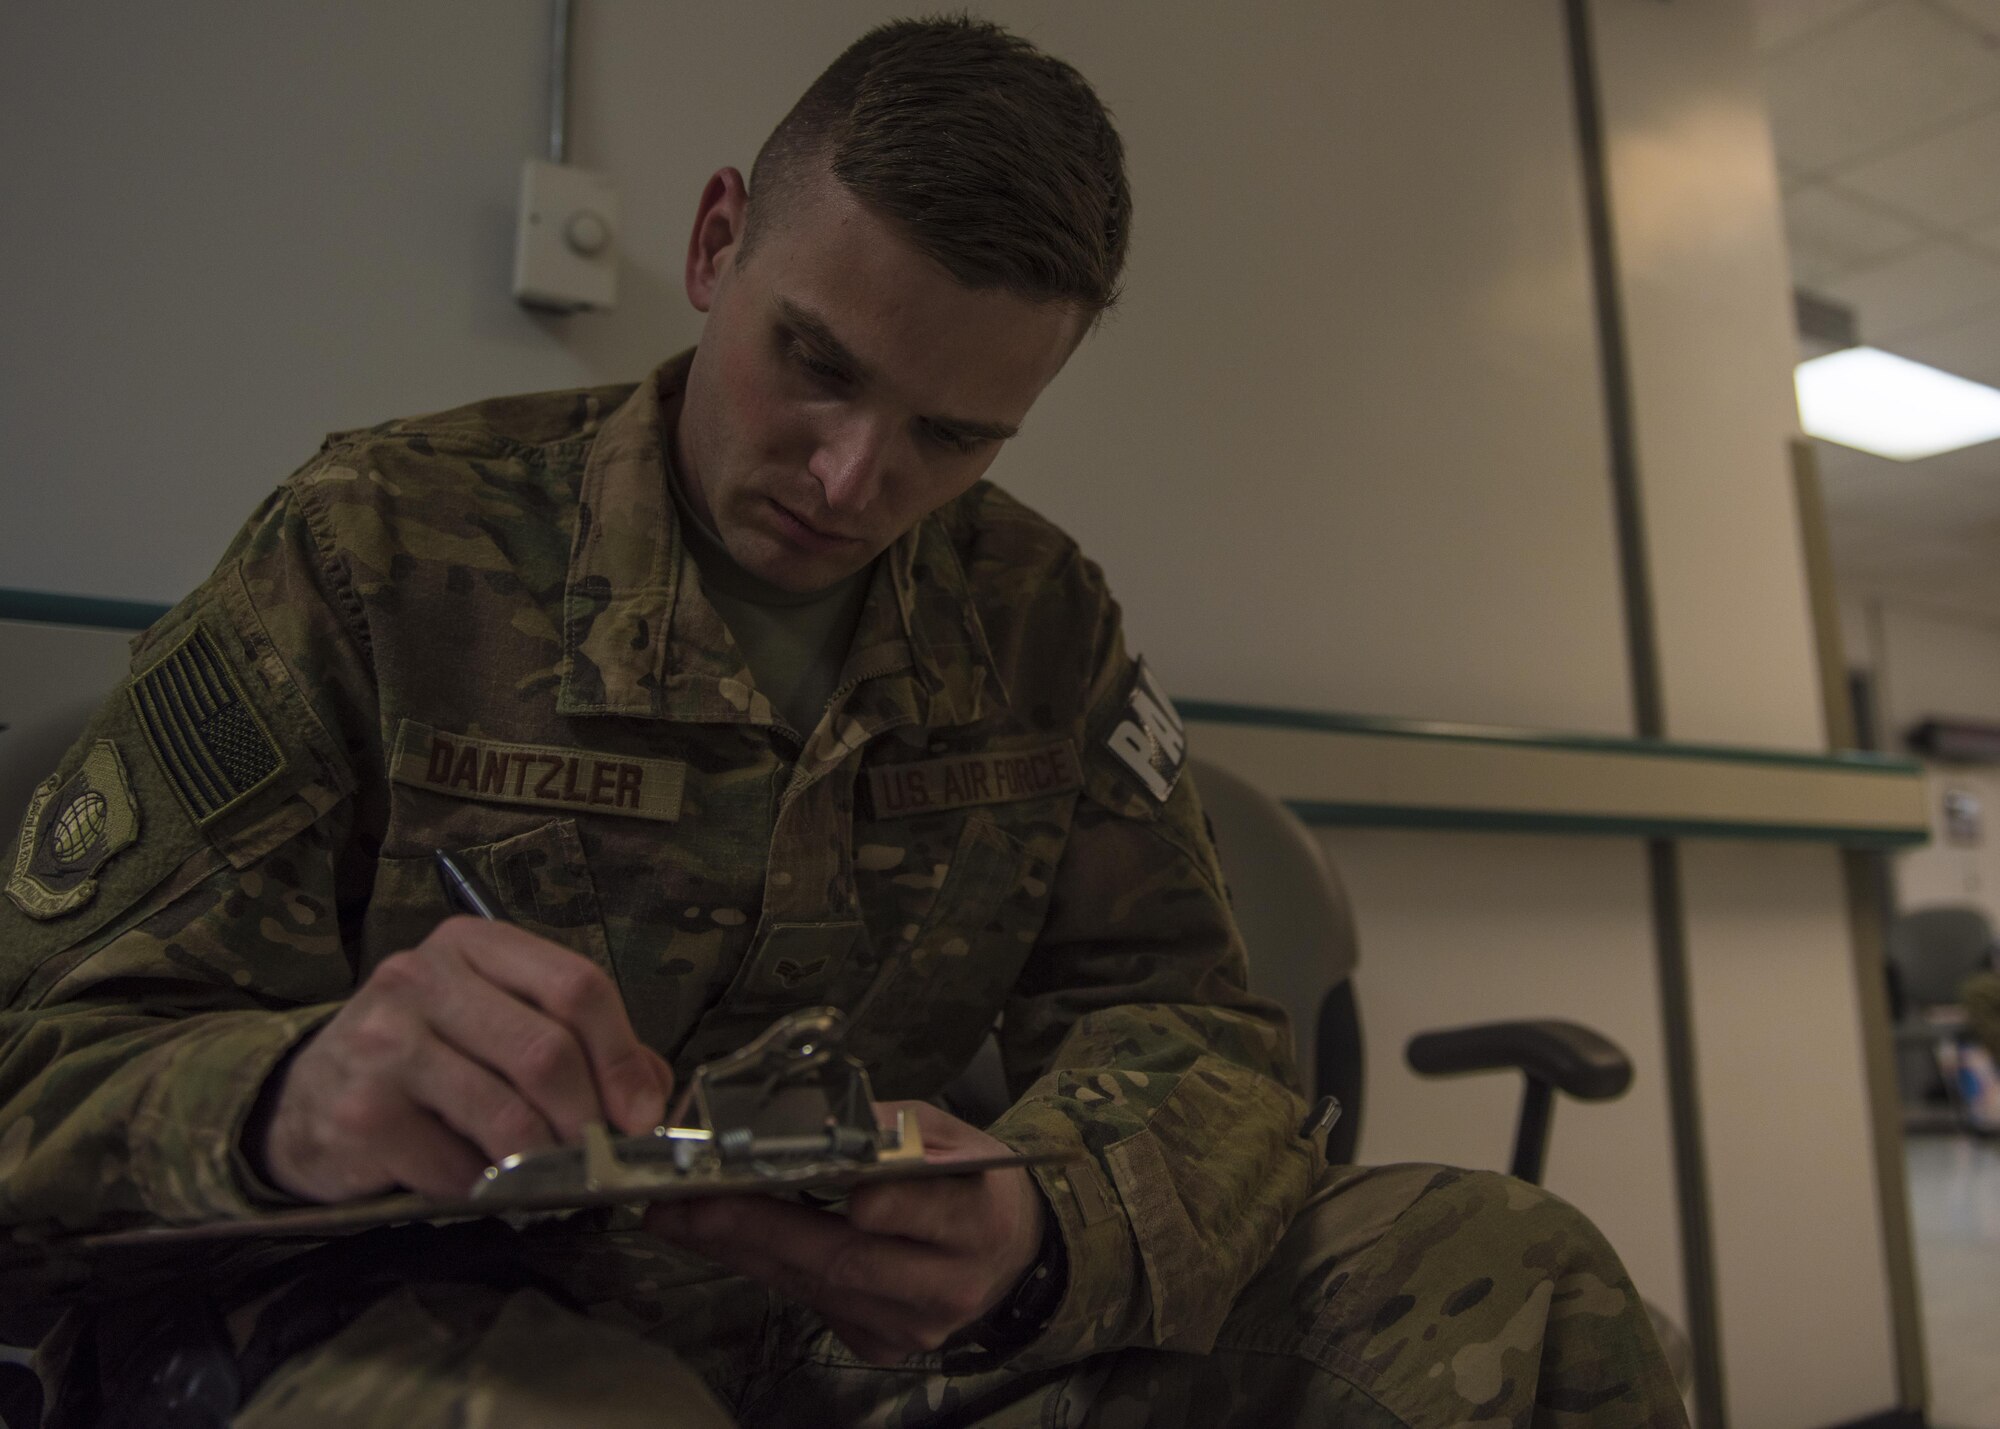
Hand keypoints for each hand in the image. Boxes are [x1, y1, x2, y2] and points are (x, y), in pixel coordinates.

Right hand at [253, 916, 672, 1201]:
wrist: (301, 1101)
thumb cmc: (422, 1061)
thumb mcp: (496, 1025)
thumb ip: (578, 1046)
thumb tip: (652, 1095)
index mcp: (471, 944)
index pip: (576, 986)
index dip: (623, 1057)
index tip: (643, 1114)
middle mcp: (421, 978)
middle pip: (547, 1052)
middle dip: (590, 1119)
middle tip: (600, 1157)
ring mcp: (384, 1043)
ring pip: (508, 1114)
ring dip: (545, 1163)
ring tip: (551, 1179)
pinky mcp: (360, 1114)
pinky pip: (457, 1166)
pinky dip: (485, 1188)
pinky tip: (480, 1184)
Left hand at [645, 1101, 1045, 1364]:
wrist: (1008, 1254)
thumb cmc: (971, 1181)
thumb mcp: (952, 1134)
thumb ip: (891, 1129)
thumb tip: (815, 1120)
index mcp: (978, 1218)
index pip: (933, 1212)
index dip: (890, 1206)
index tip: (850, 1192)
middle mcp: (948, 1283)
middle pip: (848, 1258)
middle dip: (759, 1227)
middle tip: (689, 1203)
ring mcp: (912, 1325)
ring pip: (816, 1286)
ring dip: (740, 1249)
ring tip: (679, 1217)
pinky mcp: (881, 1345)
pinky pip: (812, 1304)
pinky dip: (765, 1268)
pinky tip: (724, 1240)